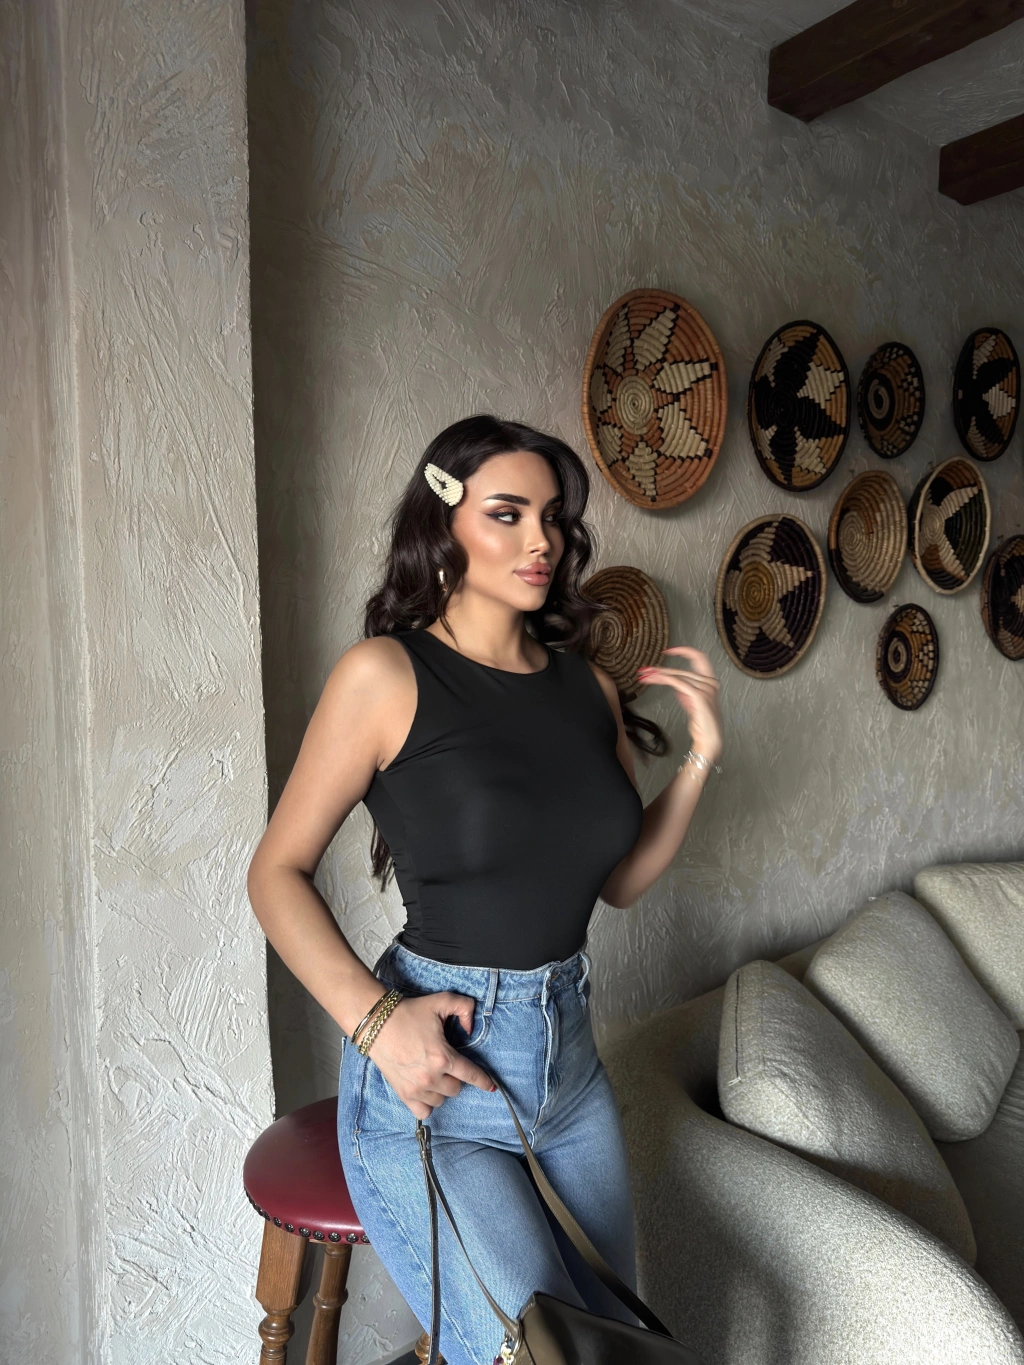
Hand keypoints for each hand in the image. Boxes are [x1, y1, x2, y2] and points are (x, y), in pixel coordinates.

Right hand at [361, 991, 496, 1119]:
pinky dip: (428, 1104)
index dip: (483, 1080)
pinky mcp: (403, 1094)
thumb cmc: (409, 1012)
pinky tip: (426, 1091)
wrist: (376, 1023)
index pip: (471, 1075)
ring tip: (433, 1073)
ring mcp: (416, 1089)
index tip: (490, 1086)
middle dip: (455, 1076)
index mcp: (443, 1057)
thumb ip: (465, 1007)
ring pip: (442, 1100)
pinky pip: (424, 1111)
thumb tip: (471, 1029)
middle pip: (456, 1089)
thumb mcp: (441, 1001)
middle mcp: (431, 1077)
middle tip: (446, 1063)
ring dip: (442, 1089)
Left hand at [636, 646, 722, 766]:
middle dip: (660, 669)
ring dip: (658, 675)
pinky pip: (678, 683)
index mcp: (710, 682)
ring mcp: (705, 689)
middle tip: (645, 670)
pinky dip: (665, 680)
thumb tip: (676, 687)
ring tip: (644, 676)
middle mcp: (709, 683)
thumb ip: (686, 694)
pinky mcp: (699, 696)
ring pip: (677, 675)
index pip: (699, 658)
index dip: (684, 651)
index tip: (668, 651)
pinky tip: (655, 679)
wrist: (710, 742)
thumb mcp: (693, 705)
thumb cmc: (703, 726)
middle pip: (681, 669)